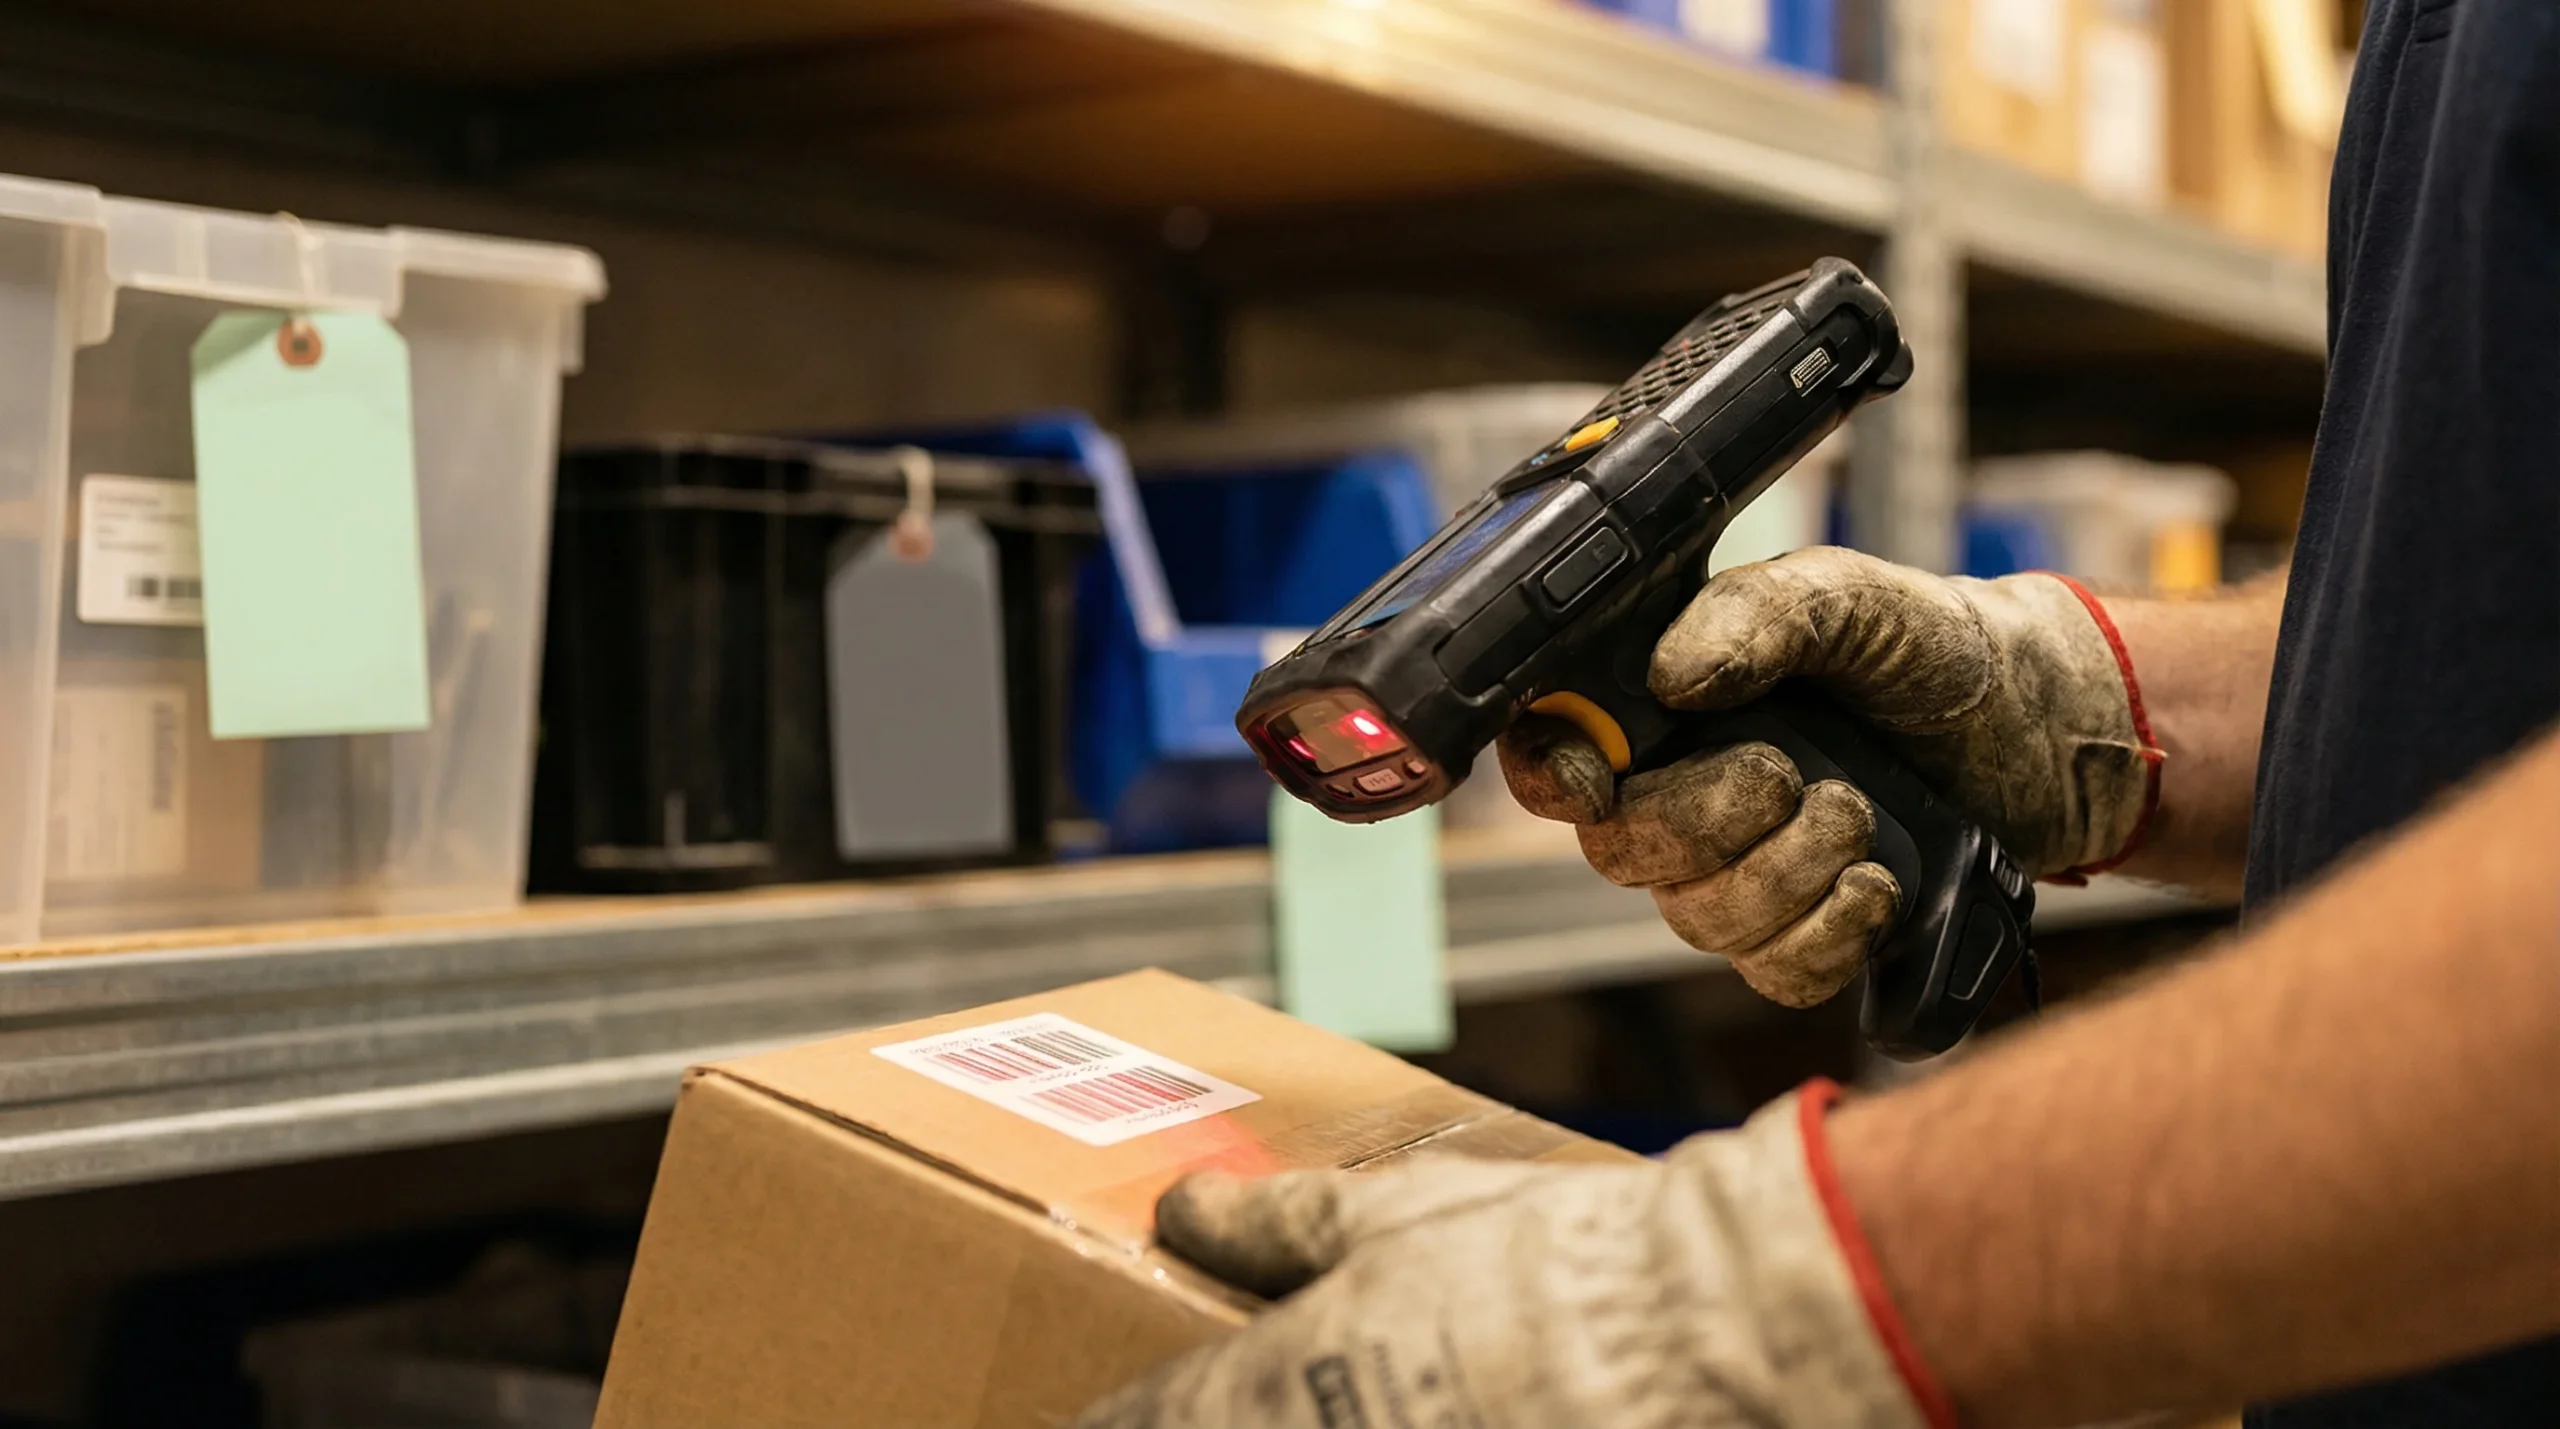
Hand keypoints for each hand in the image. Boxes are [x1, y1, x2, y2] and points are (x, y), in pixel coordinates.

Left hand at [1073, 1088, 1945, 1428]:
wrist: (1716, 1334)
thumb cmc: (1553, 1263)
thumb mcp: (1393, 1216)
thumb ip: (1272, 1223)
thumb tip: (1185, 1206)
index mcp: (1261, 1397)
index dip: (1100, 1418)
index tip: (1083, 1405)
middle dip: (1186, 1428)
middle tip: (1192, 1395)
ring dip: (1290, 1425)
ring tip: (1336, 1395)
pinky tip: (1413, 1412)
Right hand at [1502, 547, 2156, 1006]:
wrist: (2042, 727)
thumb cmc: (1933, 649)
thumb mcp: (1852, 599)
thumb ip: (1761, 612)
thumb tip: (1672, 673)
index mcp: (1667, 709)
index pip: (1553, 754)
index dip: (1551, 776)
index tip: (1596, 784)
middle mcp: (1685, 797)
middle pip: (1625, 853)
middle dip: (1710, 824)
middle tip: (1796, 778)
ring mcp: (1742, 875)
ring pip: (1701, 922)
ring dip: (1787, 877)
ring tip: (1860, 818)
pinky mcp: (1807, 936)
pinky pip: (1773, 974)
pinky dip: (1826, 939)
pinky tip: (1876, 888)